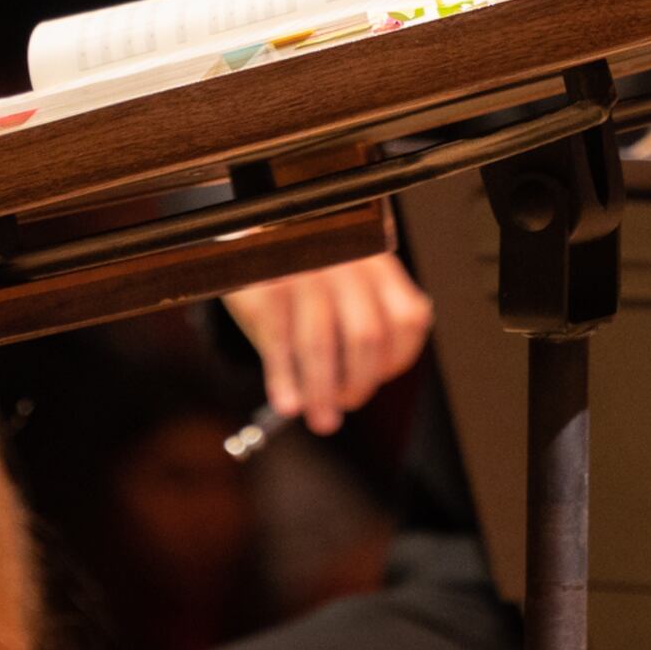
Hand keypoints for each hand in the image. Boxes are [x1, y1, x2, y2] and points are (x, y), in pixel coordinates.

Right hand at [223, 257, 433, 432]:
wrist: (242, 230)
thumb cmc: (298, 265)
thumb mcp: (343, 275)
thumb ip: (363, 316)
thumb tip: (360, 385)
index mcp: (375, 257)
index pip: (408, 319)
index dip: (397, 360)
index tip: (379, 379)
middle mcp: (344, 259)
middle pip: (367, 337)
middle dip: (358, 384)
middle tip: (344, 405)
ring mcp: (302, 270)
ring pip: (320, 346)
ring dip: (321, 393)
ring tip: (320, 419)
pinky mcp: (264, 285)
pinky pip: (278, 344)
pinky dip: (284, 380)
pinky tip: (288, 402)